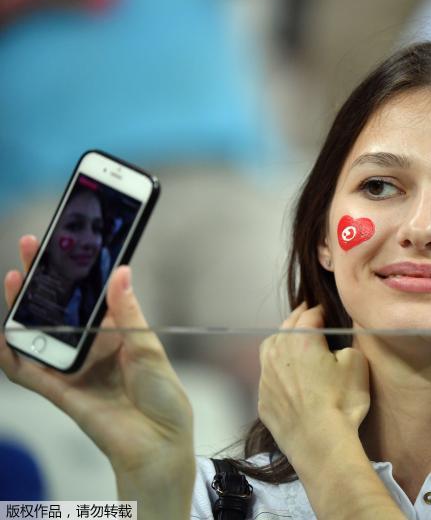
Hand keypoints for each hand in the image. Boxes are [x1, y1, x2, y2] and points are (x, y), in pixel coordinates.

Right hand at [2, 236, 193, 514]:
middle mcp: (89, 348)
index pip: (87, 296)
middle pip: (58, 309)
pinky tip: (1, 336)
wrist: (160, 442)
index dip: (75, 271)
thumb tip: (120, 271)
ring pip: (37, 334)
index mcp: (114, 334)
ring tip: (13, 279)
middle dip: (42, 278)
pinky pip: (28, 373)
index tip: (65, 241)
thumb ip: (127, 312)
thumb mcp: (148, 347)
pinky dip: (11, 357)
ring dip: (22, 308)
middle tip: (30, 246)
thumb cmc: (162, 395)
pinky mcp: (60, 392)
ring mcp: (71, 369)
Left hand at [257, 304, 370, 465]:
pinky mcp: (263, 400)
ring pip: (270, 348)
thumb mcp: (357, 362)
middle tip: (308, 315)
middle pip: (286, 327)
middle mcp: (277, 353)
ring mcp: (266, 378)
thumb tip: (335, 345)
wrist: (320, 443)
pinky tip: (287, 375)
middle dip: (298, 319)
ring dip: (282, 340)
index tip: (326, 310)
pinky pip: (269, 375)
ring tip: (292, 340)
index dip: (320, 310)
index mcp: (301, 339)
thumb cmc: (341, 401)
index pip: (310, 315)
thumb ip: (345, 343)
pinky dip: (277, 368)